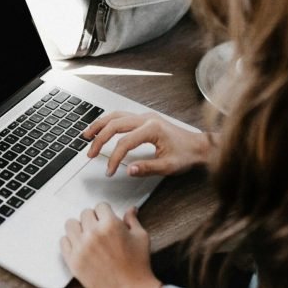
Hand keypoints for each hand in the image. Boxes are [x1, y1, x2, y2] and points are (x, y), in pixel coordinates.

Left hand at [60, 203, 161, 287]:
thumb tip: (131, 209)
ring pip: (71, 224)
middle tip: (100, 228)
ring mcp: (81, 247)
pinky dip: (70, 242)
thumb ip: (132, 220)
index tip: (106, 218)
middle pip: (85, 213)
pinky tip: (80, 245)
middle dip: (94, 219)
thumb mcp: (141, 238)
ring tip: (87, 235)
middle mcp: (93, 233)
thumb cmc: (137, 267)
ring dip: (79, 228)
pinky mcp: (73, 261)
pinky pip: (63, 241)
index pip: (100, 206)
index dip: (106, 212)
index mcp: (110, 225)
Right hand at [83, 112, 212, 176]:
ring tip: (87, 135)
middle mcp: (146, 118)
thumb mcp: (169, 166)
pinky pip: (121, 116)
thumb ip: (147, 168)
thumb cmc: (187, 155)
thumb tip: (128, 170)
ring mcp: (145, 116)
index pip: (125, 142)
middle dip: (99, 139)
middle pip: (115, 124)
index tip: (109, 171)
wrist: (200, 146)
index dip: (114, 158)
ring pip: (116, 116)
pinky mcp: (144, 118)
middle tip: (90, 153)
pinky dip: (108, 122)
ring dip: (100, 125)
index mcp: (152, 128)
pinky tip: (101, 128)